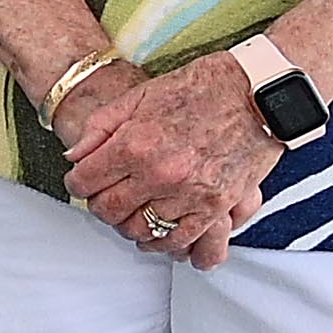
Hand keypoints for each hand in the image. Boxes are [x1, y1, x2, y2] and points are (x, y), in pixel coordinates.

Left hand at [62, 56, 275, 266]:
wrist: (258, 91)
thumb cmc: (201, 88)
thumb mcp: (138, 96)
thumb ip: (100, 129)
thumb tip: (74, 157)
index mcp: (134, 145)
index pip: (85, 183)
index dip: (77, 183)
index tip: (82, 181)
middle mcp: (160, 175)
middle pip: (109, 211)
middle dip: (101, 206)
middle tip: (105, 197)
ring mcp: (190, 194)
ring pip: (142, 230)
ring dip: (130, 226)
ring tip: (131, 214)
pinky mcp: (218, 206)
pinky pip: (182, 240)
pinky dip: (165, 244)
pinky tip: (157, 237)